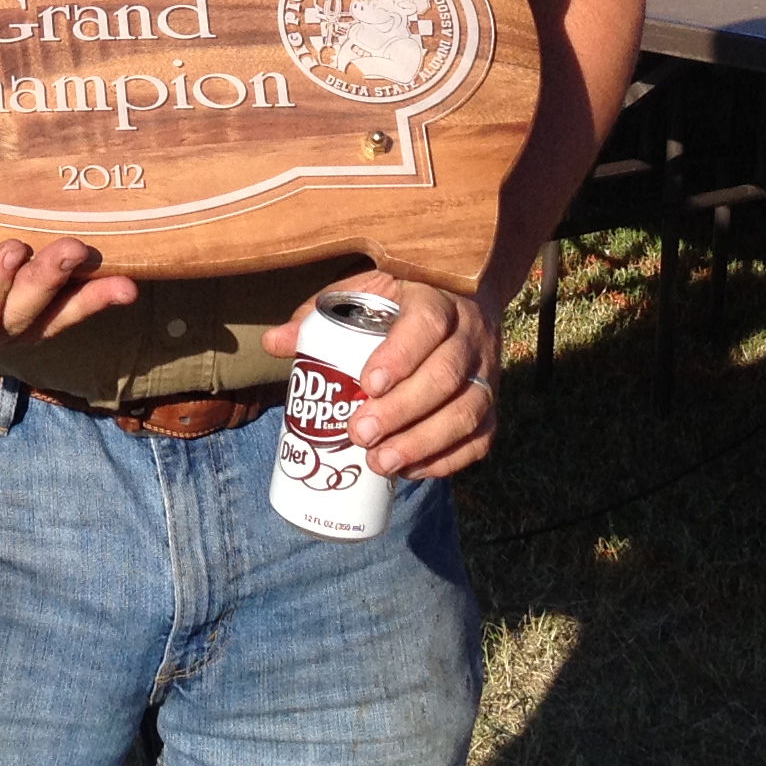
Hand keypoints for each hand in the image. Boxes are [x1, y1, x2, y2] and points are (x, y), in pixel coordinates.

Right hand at [0, 237, 137, 354]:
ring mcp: (10, 327)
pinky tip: (127, 285)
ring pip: (42, 319)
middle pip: (9, 322)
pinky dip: (96, 302)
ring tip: (92, 258)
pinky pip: (70, 315)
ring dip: (71, 293)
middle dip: (37, 286)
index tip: (12, 249)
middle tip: (62, 245)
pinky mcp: (38, 317)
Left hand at [260, 274, 500, 480]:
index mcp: (436, 299)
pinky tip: (410, 471)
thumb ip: (321, 315)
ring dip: (423, 443)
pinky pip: (480, 439)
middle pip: (446, 376)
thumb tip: (273, 343)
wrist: (463, 302)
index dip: (400, 356)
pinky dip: (447, 461)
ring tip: (380, 463)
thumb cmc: (398, 304)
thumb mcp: (363, 294)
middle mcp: (470, 335)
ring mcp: (487, 373)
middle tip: (360, 434)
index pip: (426, 325)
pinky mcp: (492, 405)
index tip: (366, 384)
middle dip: (402, 411)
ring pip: (468, 412)